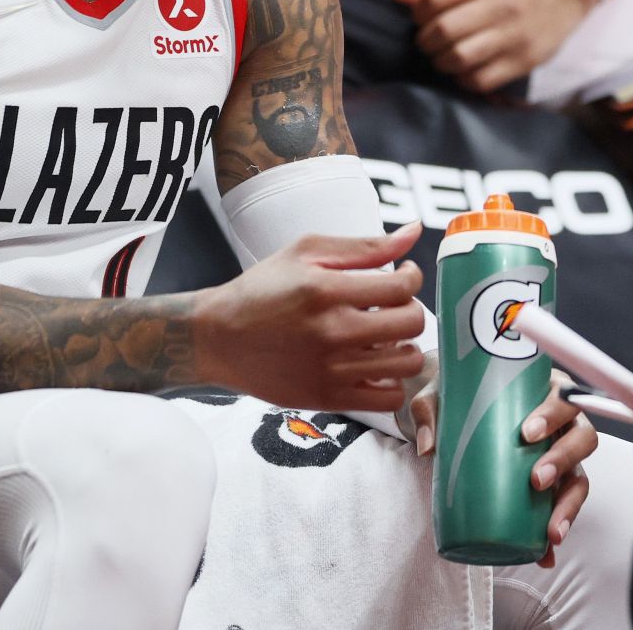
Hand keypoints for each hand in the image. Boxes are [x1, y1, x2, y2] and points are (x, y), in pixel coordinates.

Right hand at [195, 224, 428, 411]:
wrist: (218, 338)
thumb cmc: (262, 289)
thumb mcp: (307, 251)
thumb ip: (365, 245)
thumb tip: (414, 232)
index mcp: (327, 290)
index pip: (403, 287)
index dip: (412, 277)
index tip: (402, 277)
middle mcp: (331, 332)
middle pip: (411, 324)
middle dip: (410, 310)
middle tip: (392, 307)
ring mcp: (330, 370)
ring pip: (406, 363)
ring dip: (405, 346)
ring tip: (386, 337)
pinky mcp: (326, 398)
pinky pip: (387, 399)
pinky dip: (391, 382)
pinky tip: (374, 364)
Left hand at [393, 0, 594, 92]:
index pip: (432, 0)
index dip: (418, 12)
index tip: (423, 17)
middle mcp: (499, 7)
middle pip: (442, 32)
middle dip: (426, 40)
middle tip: (430, 40)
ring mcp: (513, 37)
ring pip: (458, 59)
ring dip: (440, 61)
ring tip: (444, 55)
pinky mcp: (524, 62)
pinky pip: (480, 81)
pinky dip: (463, 78)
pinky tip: (464, 68)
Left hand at [407, 368, 596, 566]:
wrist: (458, 411)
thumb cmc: (461, 395)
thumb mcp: (441, 394)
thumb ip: (430, 410)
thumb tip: (428, 447)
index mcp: (545, 390)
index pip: (563, 397)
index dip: (554, 414)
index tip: (528, 434)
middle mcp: (562, 423)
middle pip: (582, 438)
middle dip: (563, 461)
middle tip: (535, 480)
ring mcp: (560, 455)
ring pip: (579, 478)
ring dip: (569, 505)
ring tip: (550, 532)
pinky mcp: (552, 485)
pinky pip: (562, 508)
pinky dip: (556, 530)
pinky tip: (545, 554)